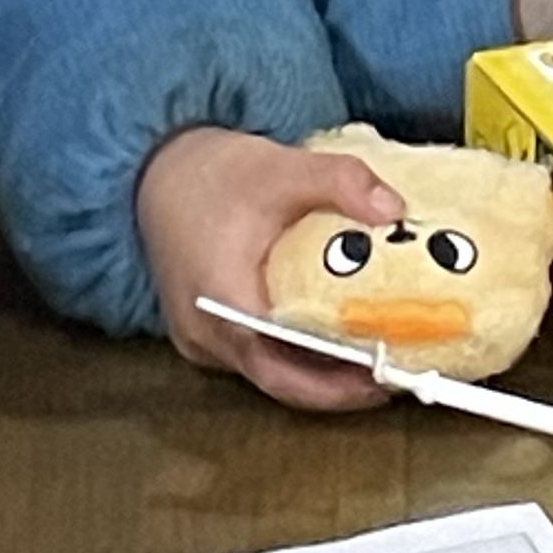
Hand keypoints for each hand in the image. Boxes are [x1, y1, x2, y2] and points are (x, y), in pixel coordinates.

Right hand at [136, 126, 408, 411]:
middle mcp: (206, 334)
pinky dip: (292, 352)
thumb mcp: (283, 168)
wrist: (158, 169)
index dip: (335, 383)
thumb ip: (341, 182)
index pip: (283, 367)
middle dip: (335, 385)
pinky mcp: (204, 331)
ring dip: (315, 369)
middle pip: (279, 379)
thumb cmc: (213, 172)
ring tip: (369, 358)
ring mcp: (201, 338)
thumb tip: (394, 210)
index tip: (382, 379)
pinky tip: (326, 337)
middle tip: (388, 376)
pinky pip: (253, 354)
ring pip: (266, 370)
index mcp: (222, 303)